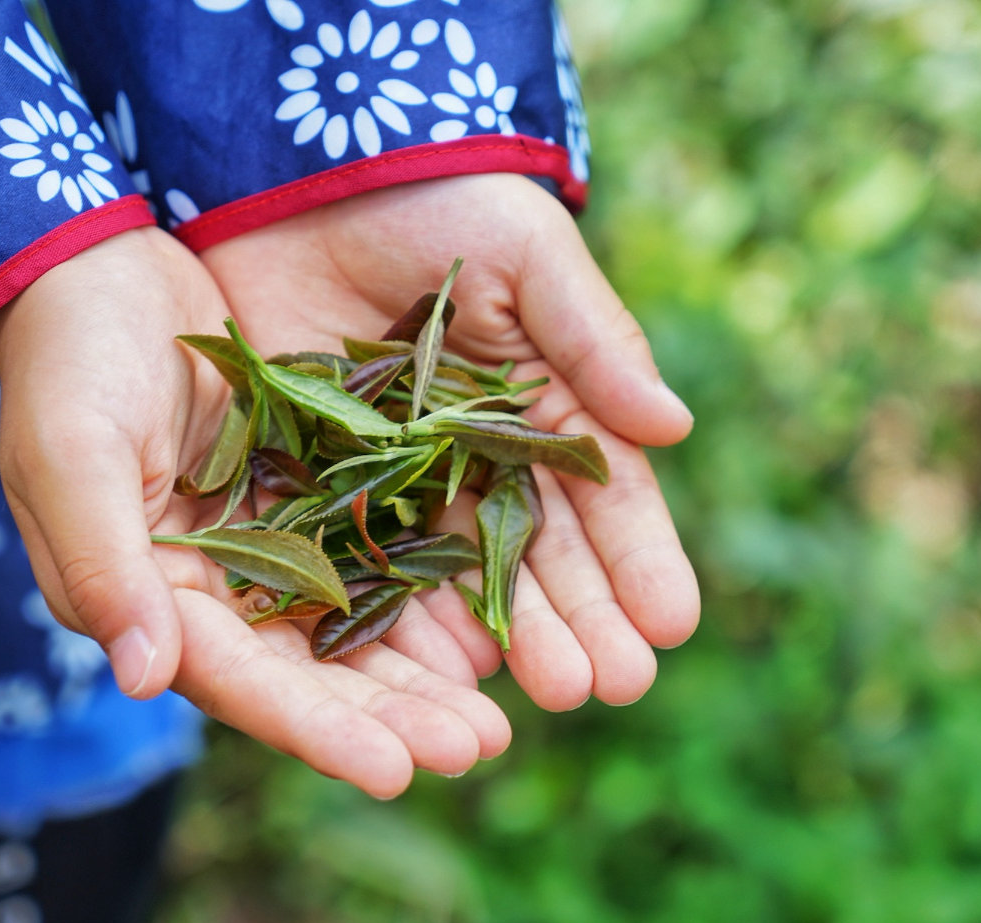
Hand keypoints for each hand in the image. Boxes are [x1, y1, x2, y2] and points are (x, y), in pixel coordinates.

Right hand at [0, 226, 508, 796]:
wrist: (98, 270)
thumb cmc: (68, 359)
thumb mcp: (73, 454)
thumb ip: (104, 564)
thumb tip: (145, 677)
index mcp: (146, 595)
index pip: (235, 680)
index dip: (314, 728)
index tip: (395, 772)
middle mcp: (209, 587)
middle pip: (306, 670)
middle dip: (387, 716)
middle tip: (477, 750)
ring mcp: (261, 539)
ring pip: (349, 624)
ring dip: (418, 671)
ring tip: (497, 716)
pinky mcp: (303, 490)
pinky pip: (371, 550)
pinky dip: (422, 587)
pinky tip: (484, 617)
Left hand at [201, 174, 699, 709]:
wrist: (306, 171)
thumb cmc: (436, 197)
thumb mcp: (528, 256)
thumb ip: (593, 340)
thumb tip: (675, 428)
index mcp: (542, 401)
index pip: (604, 494)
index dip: (640, 559)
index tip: (674, 625)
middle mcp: (478, 453)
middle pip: (538, 549)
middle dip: (581, 616)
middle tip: (612, 685)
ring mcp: (401, 472)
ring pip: (461, 568)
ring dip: (506, 633)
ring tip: (544, 692)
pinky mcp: (323, 474)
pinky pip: (367, 551)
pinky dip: (403, 608)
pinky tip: (441, 663)